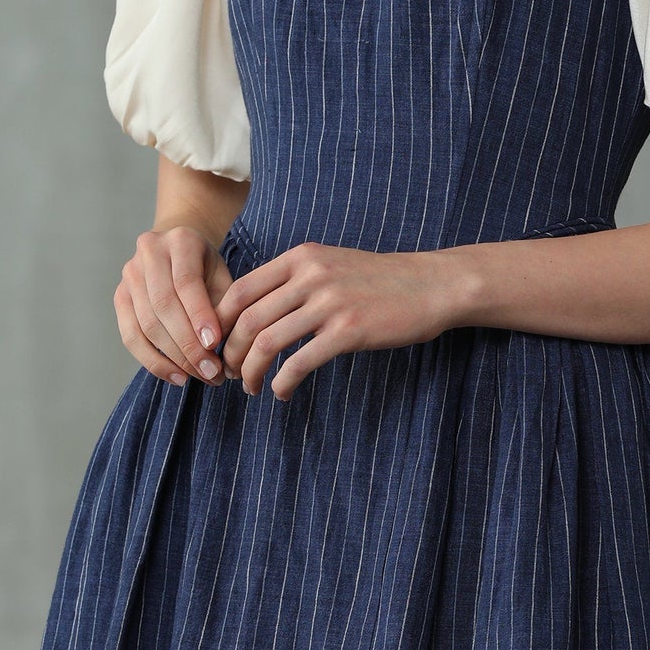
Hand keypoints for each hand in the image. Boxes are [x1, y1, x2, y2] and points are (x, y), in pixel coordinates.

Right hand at [114, 224, 235, 387]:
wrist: (179, 248)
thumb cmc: (207, 267)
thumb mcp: (222, 276)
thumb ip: (223, 304)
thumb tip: (218, 347)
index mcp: (180, 241)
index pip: (186, 282)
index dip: (199, 315)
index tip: (215, 345)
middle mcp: (149, 253)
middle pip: (163, 306)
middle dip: (188, 344)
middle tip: (212, 371)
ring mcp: (129, 274)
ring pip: (146, 324)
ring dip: (174, 357)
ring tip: (199, 376)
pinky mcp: (120, 297)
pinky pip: (130, 336)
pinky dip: (153, 361)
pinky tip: (177, 376)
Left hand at [215, 240, 468, 400]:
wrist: (432, 285)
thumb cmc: (380, 280)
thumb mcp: (331, 264)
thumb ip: (294, 280)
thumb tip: (252, 310)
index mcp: (301, 257)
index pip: (240, 290)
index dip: (220, 324)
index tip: (218, 347)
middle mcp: (311, 276)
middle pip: (247, 319)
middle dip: (230, 353)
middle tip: (228, 374)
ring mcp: (330, 303)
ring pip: (267, 342)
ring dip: (250, 371)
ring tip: (250, 387)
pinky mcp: (348, 330)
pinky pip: (300, 362)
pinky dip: (282, 382)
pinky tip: (282, 392)